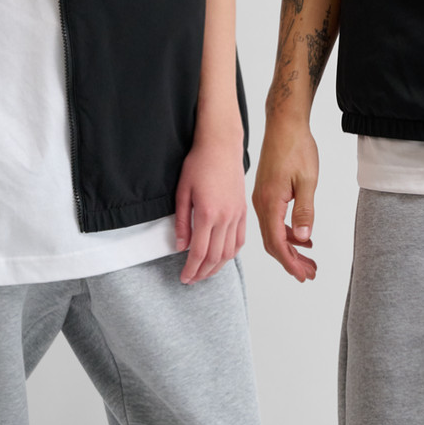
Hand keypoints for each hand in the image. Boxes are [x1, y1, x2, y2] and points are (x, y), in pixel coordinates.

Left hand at [174, 132, 246, 284]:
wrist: (221, 145)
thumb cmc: (199, 163)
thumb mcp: (182, 191)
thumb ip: (181, 222)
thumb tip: (180, 246)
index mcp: (208, 213)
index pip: (199, 253)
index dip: (191, 270)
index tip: (183, 278)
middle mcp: (225, 217)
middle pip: (215, 257)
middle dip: (202, 273)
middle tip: (191, 279)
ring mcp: (237, 214)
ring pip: (230, 252)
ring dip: (217, 267)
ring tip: (205, 272)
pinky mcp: (243, 210)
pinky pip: (240, 239)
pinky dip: (232, 253)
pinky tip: (223, 257)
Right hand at [252, 118, 318, 281]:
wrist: (284, 123)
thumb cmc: (296, 146)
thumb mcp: (307, 180)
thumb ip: (304, 211)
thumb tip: (303, 239)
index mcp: (270, 202)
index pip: (277, 243)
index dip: (290, 262)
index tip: (303, 275)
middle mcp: (261, 203)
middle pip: (273, 242)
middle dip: (291, 260)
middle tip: (310, 273)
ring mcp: (262, 197)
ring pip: (273, 232)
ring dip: (290, 248)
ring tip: (309, 259)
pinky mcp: (266, 191)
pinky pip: (273, 220)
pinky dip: (287, 232)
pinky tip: (302, 236)